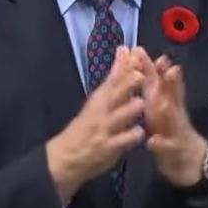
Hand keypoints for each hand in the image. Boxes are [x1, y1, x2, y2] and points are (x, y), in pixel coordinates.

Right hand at [46, 46, 145, 203]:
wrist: (66, 157)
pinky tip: (141, 133)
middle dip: (128, 84)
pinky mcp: (109, 147)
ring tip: (140, 103)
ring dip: (131, 109)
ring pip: (120, 116)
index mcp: (99, 98)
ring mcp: (105, 129)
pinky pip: (123, 140)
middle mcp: (101, 111)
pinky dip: (133, 135)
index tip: (134, 53)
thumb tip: (124, 50)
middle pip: (115, 94)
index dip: (124, 66)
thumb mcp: (97, 100)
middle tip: (140, 74)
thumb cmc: (86, 126)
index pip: (112, 78)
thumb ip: (115, 77)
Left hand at [134, 49, 206, 186]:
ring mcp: (175, 130)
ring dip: (168, 111)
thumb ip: (156, 83)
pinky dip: (160, 144)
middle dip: (169, 81)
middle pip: (171, 94)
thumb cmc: (170, 130)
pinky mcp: (174, 150)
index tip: (140, 50)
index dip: (151, 66)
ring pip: (173, 119)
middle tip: (166, 65)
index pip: (158, 81)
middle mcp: (173, 112)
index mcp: (165, 102)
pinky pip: (167, 147)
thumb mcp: (162, 105)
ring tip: (162, 102)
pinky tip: (151, 141)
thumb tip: (149, 58)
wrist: (187, 160)